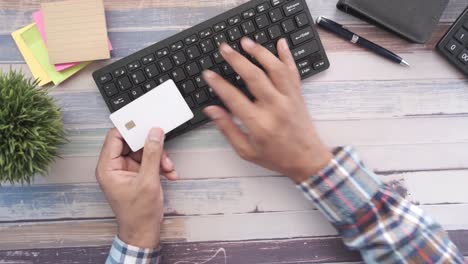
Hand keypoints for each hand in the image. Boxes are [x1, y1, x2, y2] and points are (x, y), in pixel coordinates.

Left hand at [96, 128, 176, 247]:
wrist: (144, 232)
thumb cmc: (138, 214)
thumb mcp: (148, 181)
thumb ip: (152, 154)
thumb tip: (154, 133)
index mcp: (108, 167)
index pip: (115, 137)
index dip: (130, 128)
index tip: (145, 122)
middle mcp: (115, 167)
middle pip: (132, 143)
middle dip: (151, 147)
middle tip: (162, 146)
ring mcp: (127, 170)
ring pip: (144, 151)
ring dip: (159, 157)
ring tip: (168, 167)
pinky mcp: (138, 174)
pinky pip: (150, 161)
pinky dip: (161, 165)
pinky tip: (169, 173)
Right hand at [203, 38, 331, 182]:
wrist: (307, 159)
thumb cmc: (277, 157)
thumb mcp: (246, 150)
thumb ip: (228, 129)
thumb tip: (212, 110)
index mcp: (259, 123)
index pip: (234, 97)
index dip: (218, 84)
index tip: (208, 74)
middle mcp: (275, 107)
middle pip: (254, 76)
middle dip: (236, 60)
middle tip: (224, 49)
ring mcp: (288, 98)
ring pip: (274, 68)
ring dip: (259, 52)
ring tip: (246, 42)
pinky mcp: (298, 95)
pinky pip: (293, 71)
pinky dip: (287, 55)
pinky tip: (280, 43)